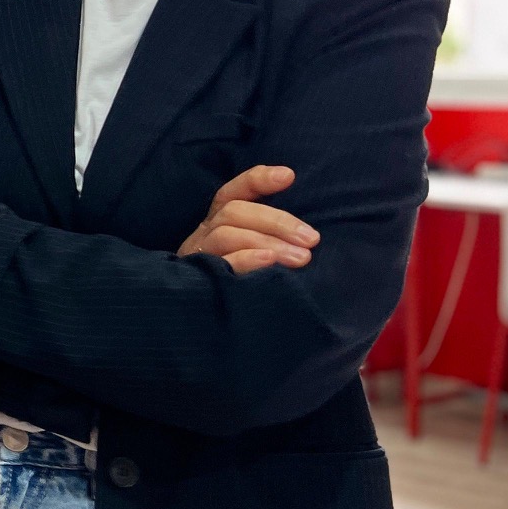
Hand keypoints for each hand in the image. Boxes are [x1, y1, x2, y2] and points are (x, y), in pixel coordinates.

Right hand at [177, 165, 319, 274]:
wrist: (203, 332)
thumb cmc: (240, 286)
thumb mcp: (255, 256)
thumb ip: (272, 241)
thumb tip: (310, 237)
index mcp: (217, 224)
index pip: (232, 193)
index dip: (257, 180)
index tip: (288, 176)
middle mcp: (204, 235)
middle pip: (234, 212)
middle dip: (276, 221)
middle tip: (311, 239)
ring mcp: (198, 256)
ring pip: (227, 233)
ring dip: (267, 241)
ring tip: (301, 258)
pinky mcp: (196, 279)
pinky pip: (219, 264)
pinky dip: (245, 259)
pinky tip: (269, 262)